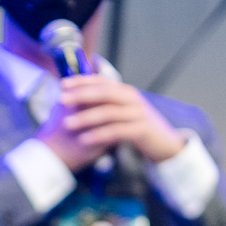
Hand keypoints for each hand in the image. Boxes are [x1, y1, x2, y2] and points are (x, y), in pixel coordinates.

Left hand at [50, 76, 187, 163]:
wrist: (164, 144)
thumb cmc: (138, 127)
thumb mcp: (122, 112)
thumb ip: (105, 104)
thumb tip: (78, 98)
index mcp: (125, 91)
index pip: (101, 81)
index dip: (81, 81)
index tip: (62, 84)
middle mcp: (132, 98)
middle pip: (104, 93)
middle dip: (80, 95)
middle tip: (61, 100)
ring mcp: (139, 113)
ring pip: (108, 112)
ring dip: (85, 117)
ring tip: (67, 124)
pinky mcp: (142, 130)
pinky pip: (117, 131)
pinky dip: (99, 135)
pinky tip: (84, 140)